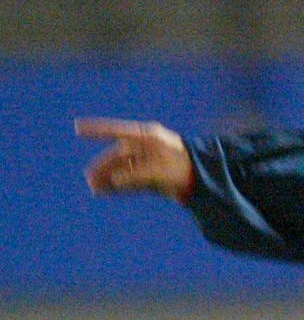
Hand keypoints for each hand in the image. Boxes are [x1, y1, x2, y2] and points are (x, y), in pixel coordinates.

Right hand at [76, 118, 194, 198]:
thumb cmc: (187, 168)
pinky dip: (120, 186)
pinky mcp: (154, 176)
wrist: (208, 180)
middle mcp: (147, 147)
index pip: (118, 130)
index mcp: (149, 137)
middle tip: (89, 178)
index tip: (78, 128)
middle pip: (119, 156)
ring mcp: (150, 161)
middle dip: (103, 167)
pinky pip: (132, 179)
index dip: (98, 130)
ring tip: (94, 188)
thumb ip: (135, 175)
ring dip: (109, 178)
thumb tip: (113, 180)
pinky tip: (107, 191)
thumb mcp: (160, 171)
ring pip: (124, 169)